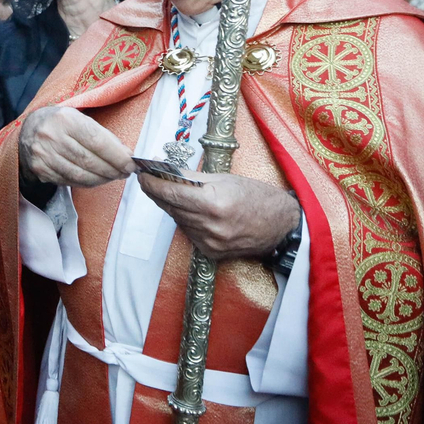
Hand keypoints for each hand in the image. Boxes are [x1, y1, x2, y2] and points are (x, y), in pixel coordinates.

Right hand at [17, 106, 135, 187]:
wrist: (28, 129)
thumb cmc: (60, 122)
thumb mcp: (78, 118)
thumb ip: (100, 134)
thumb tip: (124, 155)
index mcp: (65, 119)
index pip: (97, 141)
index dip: (117, 156)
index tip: (130, 164)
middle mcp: (52, 137)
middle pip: (90, 160)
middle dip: (112, 169)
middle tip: (125, 172)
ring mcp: (44, 155)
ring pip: (80, 174)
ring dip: (102, 179)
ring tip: (113, 176)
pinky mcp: (40, 170)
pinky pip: (69, 181)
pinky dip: (86, 182)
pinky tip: (96, 179)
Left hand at [136, 171, 299, 261]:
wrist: (282, 226)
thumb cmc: (258, 197)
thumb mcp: (226, 179)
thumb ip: (194, 178)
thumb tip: (167, 171)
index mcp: (214, 203)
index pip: (171, 192)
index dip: (152, 183)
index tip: (142, 175)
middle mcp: (210, 225)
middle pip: (171, 207)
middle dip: (158, 193)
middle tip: (149, 180)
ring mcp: (210, 242)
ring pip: (178, 220)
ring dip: (173, 207)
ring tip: (174, 193)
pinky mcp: (211, 253)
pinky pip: (189, 232)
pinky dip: (187, 220)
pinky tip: (193, 212)